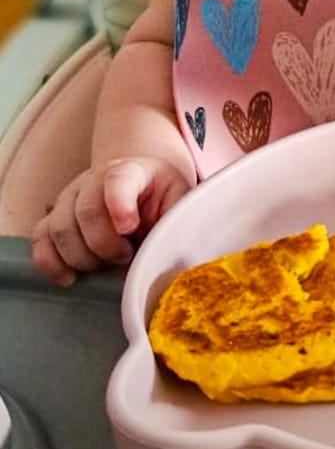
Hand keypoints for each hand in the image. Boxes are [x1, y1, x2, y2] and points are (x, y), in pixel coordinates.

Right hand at [31, 158, 194, 285]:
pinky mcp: (54, 218)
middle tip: (126, 256)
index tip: (129, 228)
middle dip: (104, 245)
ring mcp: (69, 198)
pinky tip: (69, 277)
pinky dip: (50, 263)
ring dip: (82, 257)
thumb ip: (176, 220)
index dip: (120, 204)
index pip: (118, 181)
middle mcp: (92, 181)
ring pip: (59, 229)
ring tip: (106, 265)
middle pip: (84, 212)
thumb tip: (172, 253)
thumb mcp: (179, 199)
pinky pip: (40, 240)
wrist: (143, 174)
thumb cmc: (162, 192)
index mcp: (130, 171)